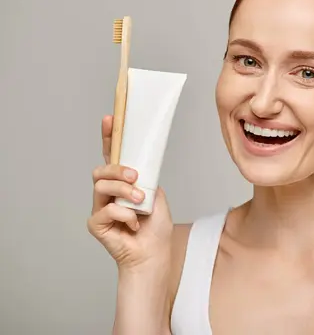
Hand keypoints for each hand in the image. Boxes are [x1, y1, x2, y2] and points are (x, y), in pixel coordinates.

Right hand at [87, 115, 172, 271]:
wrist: (154, 254)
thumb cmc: (155, 228)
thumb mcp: (157, 195)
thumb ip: (146, 178)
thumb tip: (137, 167)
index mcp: (124, 182)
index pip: (113, 156)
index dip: (110, 137)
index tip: (111, 119)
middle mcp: (109, 192)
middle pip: (102, 169)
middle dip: (118, 170)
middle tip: (135, 178)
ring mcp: (100, 207)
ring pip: (101, 186)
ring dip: (124, 192)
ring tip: (140, 202)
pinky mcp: (96, 223)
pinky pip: (105, 210)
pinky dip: (124, 215)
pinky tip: (134, 224)